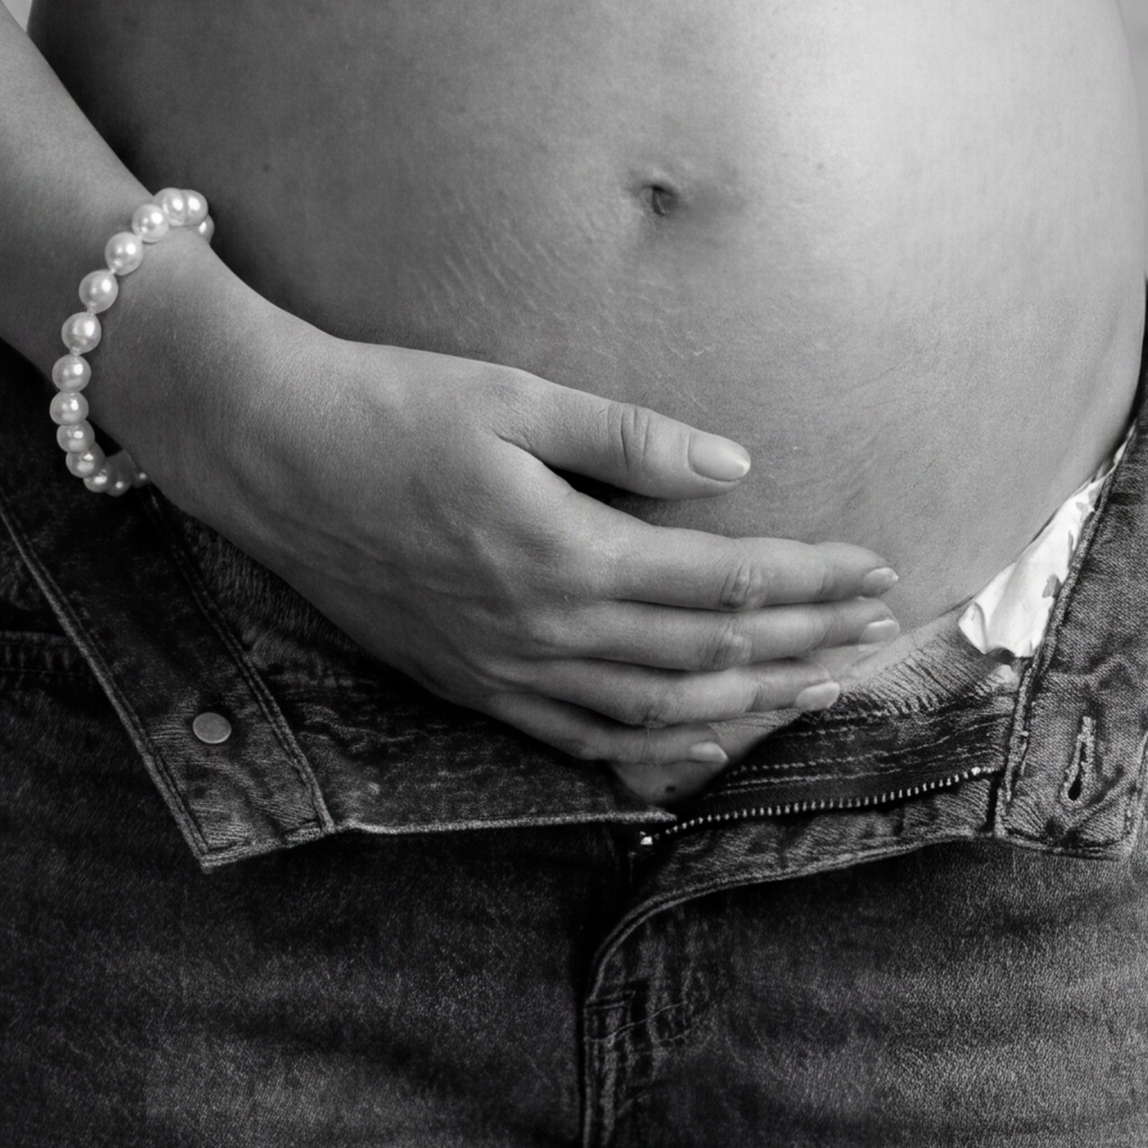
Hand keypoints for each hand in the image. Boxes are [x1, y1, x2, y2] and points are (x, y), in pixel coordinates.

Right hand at [89, 258, 902, 769]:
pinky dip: (656, 751)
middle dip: (806, 646)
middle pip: (708, 659)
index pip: (723, 583)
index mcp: (564, 552)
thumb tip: (735, 467)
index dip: (811, 581)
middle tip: (879, 633)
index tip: (877, 571)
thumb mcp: (512, 395)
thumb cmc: (389, 403)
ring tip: (821, 689)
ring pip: (657, 715)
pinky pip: (582, 741)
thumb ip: (628, 439)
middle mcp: (542, 629)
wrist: (267, 452)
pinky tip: (703, 743)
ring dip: (750, 706)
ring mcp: (503, 670)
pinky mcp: (469, 686)